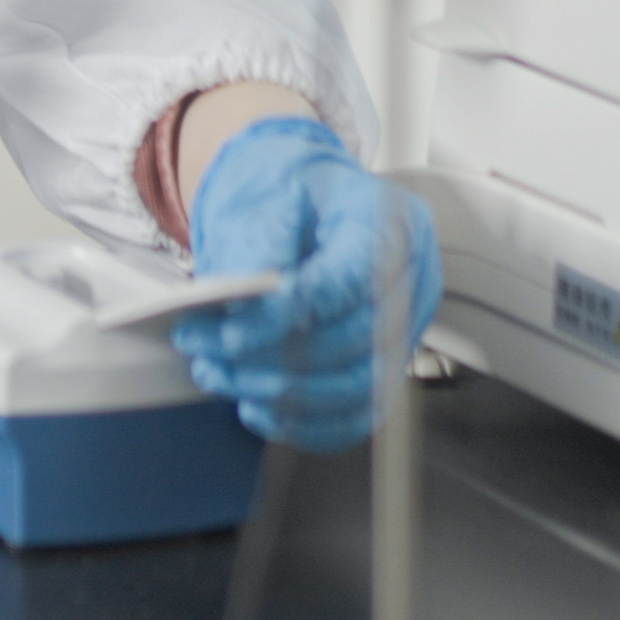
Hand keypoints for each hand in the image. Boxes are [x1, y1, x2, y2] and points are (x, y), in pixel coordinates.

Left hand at [169, 118, 441, 451]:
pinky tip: (255, 409)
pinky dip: (305, 425)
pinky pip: (357, 417)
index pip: (354, 280)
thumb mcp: (268, 194)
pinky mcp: (385, 368)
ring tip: (218, 377)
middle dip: (274, 358)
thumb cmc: (288, 195)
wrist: (299, 205)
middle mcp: (412, 281)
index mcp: (390, 223)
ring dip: (282, 396)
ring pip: (360, 388)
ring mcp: (405, 329)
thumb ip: (260, 241)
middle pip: (359, 341)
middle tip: (207, 351)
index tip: (231, 332)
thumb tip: (248, 297)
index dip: (292, 313)